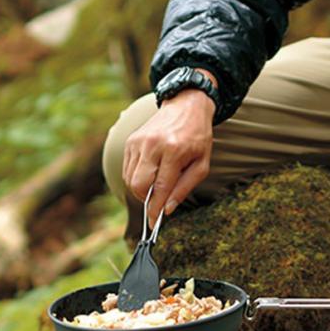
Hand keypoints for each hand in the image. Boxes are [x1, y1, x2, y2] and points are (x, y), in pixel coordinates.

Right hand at [123, 89, 213, 223]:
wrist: (186, 105)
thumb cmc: (197, 137)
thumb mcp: (201, 164)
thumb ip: (184, 188)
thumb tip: (167, 210)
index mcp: (174, 151)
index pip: (159, 188)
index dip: (155, 209)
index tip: (154, 224)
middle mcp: (152, 145)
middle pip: (138, 185)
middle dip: (146, 201)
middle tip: (156, 204)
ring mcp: (138, 142)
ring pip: (130, 179)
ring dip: (141, 190)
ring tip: (157, 185)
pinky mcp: (131, 141)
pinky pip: (128, 169)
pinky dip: (136, 178)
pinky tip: (150, 174)